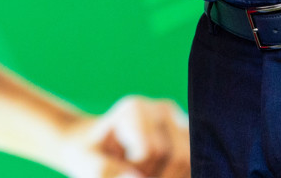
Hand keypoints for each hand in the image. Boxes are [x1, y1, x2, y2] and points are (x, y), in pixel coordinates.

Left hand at [59, 95, 190, 177]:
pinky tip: (159, 173)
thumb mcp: (86, 163)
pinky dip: (180, 175)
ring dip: (171, 177)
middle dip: (160, 177)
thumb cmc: (89, 154)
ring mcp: (180, 120)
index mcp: (135, 110)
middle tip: (137, 175)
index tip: (122, 172)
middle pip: (179, 156)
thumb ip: (107, 172)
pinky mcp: (189, 135)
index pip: (153, 151)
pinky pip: (195, 163)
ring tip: (148, 174)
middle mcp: (162, 109)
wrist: (94, 145)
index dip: (140, 173)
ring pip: (191, 160)